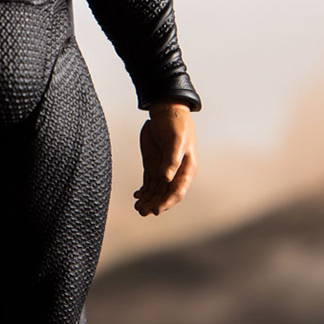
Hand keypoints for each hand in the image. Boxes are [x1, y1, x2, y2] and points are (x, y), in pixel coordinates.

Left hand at [133, 101, 196, 216]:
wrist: (167, 111)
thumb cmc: (176, 124)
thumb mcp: (175, 140)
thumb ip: (172, 160)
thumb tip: (166, 178)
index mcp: (186, 169)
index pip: (177, 191)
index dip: (167, 202)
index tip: (156, 210)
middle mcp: (176, 173)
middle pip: (165, 194)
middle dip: (155, 204)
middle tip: (142, 211)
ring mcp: (164, 170)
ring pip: (156, 191)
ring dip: (148, 200)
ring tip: (138, 207)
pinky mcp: (154, 166)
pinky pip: (149, 183)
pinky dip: (144, 191)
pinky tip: (137, 196)